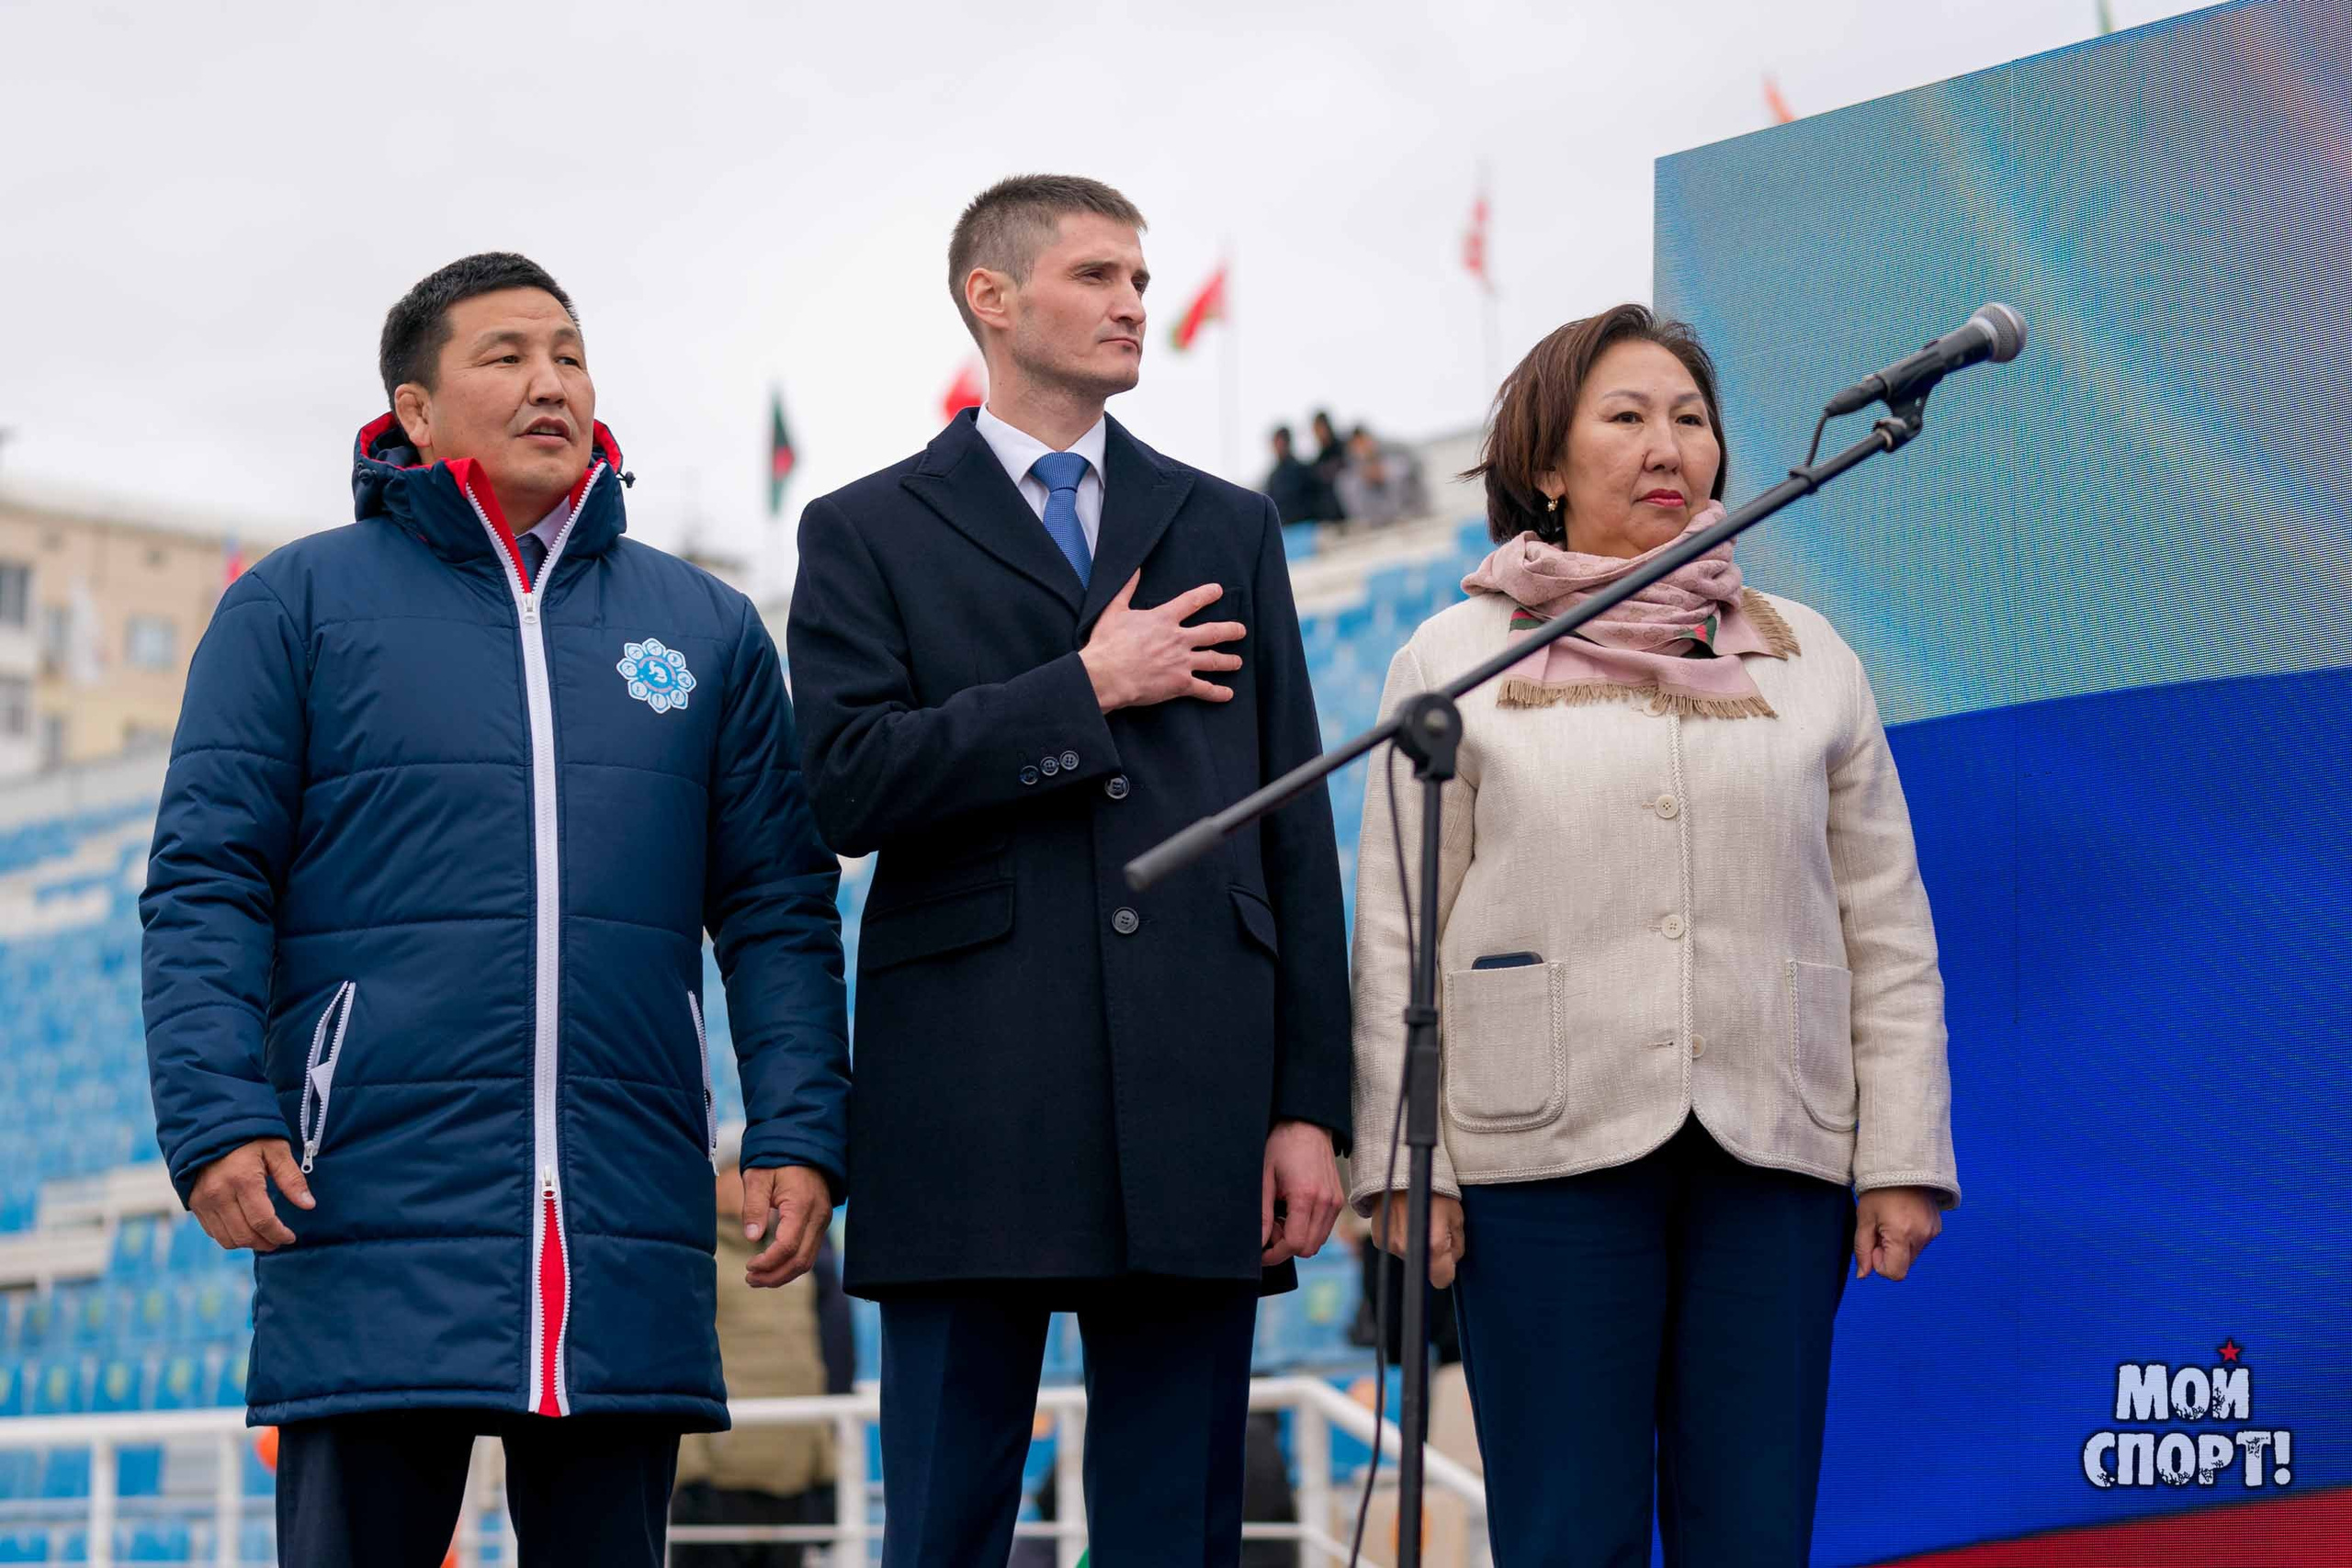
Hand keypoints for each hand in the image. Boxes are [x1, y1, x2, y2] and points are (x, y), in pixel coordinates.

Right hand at [188, 1138, 313, 1253]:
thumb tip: (308, 1204)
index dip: (279, 1234)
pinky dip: (230, 1236)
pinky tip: (245, 1229)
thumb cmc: (249, 1136)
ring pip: (227, 1238)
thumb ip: (292, 1179)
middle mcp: (219, 1194)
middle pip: (244, 1235)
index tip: (290, 1237)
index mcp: (243, 1179)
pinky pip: (212, 1231)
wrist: (211, 1127)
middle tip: (279, 1240)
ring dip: (248, 1243)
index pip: (263, 1221)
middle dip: (265, 1242)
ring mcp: (203, 1201)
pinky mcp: (194, 1204)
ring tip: (264, 1237)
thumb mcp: (276, 1150)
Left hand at [742, 1165, 833, 1288]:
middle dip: (775, 1276)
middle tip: (750, 1280)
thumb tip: (752, 1238)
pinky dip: (792, 1264)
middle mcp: (818, 1216)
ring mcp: (823, 1220)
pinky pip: (810, 1251)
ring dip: (784, 1274)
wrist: (803, 1143)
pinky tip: (774, 1265)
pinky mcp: (821, 1222)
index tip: (748, 1267)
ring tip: (759, 1278)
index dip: (768, 1262)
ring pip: (808, 1260)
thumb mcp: (758, 1177)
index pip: (788, 1246)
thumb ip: (754, 1207)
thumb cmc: (777, 1159)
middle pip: (801, 1261)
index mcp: (802, 1205)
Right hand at [1080, 572, 1244, 711]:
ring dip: (1229, 661)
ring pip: (1214, 660)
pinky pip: (1204, 689)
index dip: (1206, 595)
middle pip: (1213, 632)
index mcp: (1163, 619)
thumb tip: (1135, 569)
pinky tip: (1228, 694)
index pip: (1191, 602)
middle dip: (1230, 630)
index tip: (1218, 591)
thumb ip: (1127, 588)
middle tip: (1241, 631)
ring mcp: (1182, 662)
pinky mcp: (1180, 684)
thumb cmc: (1108, 643)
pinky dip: (1218, 693)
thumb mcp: (1114, 610)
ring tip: (1238, 662)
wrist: (1107, 675)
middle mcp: (1179, 639)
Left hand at [1260, 1121, 1342, 1266]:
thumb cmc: (1282, 1147)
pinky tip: (1293, 1213)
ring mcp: (1335, 1202)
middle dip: (1285, 1247)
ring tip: (1280, 1218)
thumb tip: (1259, 1243)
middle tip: (1269, 1228)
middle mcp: (1326, 1202)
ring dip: (1297, 1239)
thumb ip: (1263, 1214)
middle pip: (1307, 1248)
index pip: (1295, 1244)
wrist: (1306, 1125)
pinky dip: (1308, 1230)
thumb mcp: (1265, 1178)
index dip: (1275, 1254)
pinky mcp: (1338, 1200)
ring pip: (1317, 1242)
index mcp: (1305, 1196)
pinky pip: (1324, 1230)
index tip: (1261, 1252)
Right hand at [1376, 1191, 1465, 1288]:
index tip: (1447, 1257)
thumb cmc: (1434, 1189)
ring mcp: (1391, 1244)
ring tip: (1417, 1219)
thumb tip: (1452, 1258)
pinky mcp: (1379, 1239)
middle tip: (1433, 1227)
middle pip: (1425, 1266)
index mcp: (1432, 1245)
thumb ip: (1457, 1243)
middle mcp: (1408, 1249)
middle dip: (1431, 1253)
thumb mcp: (1456, 1215)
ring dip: (1415, 1244)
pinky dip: (1401, 1237)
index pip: (1442, 1280)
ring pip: (1410, 1256)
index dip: (1447, 1270)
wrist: (1402, 1170)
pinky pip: (1395, 1247)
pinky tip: (1404, 1219)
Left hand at [1853, 1186, 1942, 1279]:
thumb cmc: (1878, 1190)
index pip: (1895, 1274)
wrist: (1902, 1164)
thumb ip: (1862, 1249)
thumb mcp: (1864, 1219)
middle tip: (1881, 1229)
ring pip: (1912, 1255)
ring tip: (1892, 1220)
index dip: (1880, 1264)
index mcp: (1901, 1234)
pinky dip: (1910, 1237)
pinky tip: (1903, 1217)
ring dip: (1899, 1245)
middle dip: (1889, 1253)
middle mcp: (1922, 1236)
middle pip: (1903, 1264)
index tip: (1875, 1243)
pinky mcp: (1937, 1226)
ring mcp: (1932, 1231)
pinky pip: (1921, 1243)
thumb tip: (1863, 1275)